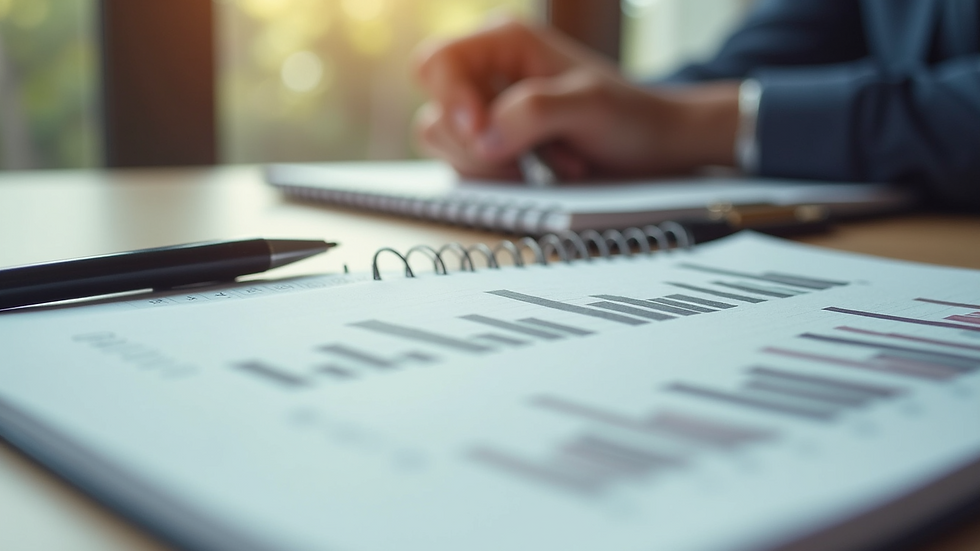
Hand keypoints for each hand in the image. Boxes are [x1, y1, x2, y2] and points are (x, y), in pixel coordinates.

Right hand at [413, 20, 739, 180]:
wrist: (652, 148)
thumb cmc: (630, 117)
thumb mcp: (589, 107)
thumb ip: (533, 113)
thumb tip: (485, 137)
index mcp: (505, 42)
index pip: (437, 64)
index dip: (451, 102)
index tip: (483, 133)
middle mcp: (488, 70)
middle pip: (436, 111)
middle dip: (475, 144)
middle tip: (522, 156)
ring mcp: (487, 108)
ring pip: (444, 143)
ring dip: (490, 164)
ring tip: (539, 161)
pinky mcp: (491, 141)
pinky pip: (466, 164)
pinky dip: (500, 176)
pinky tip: (541, 170)